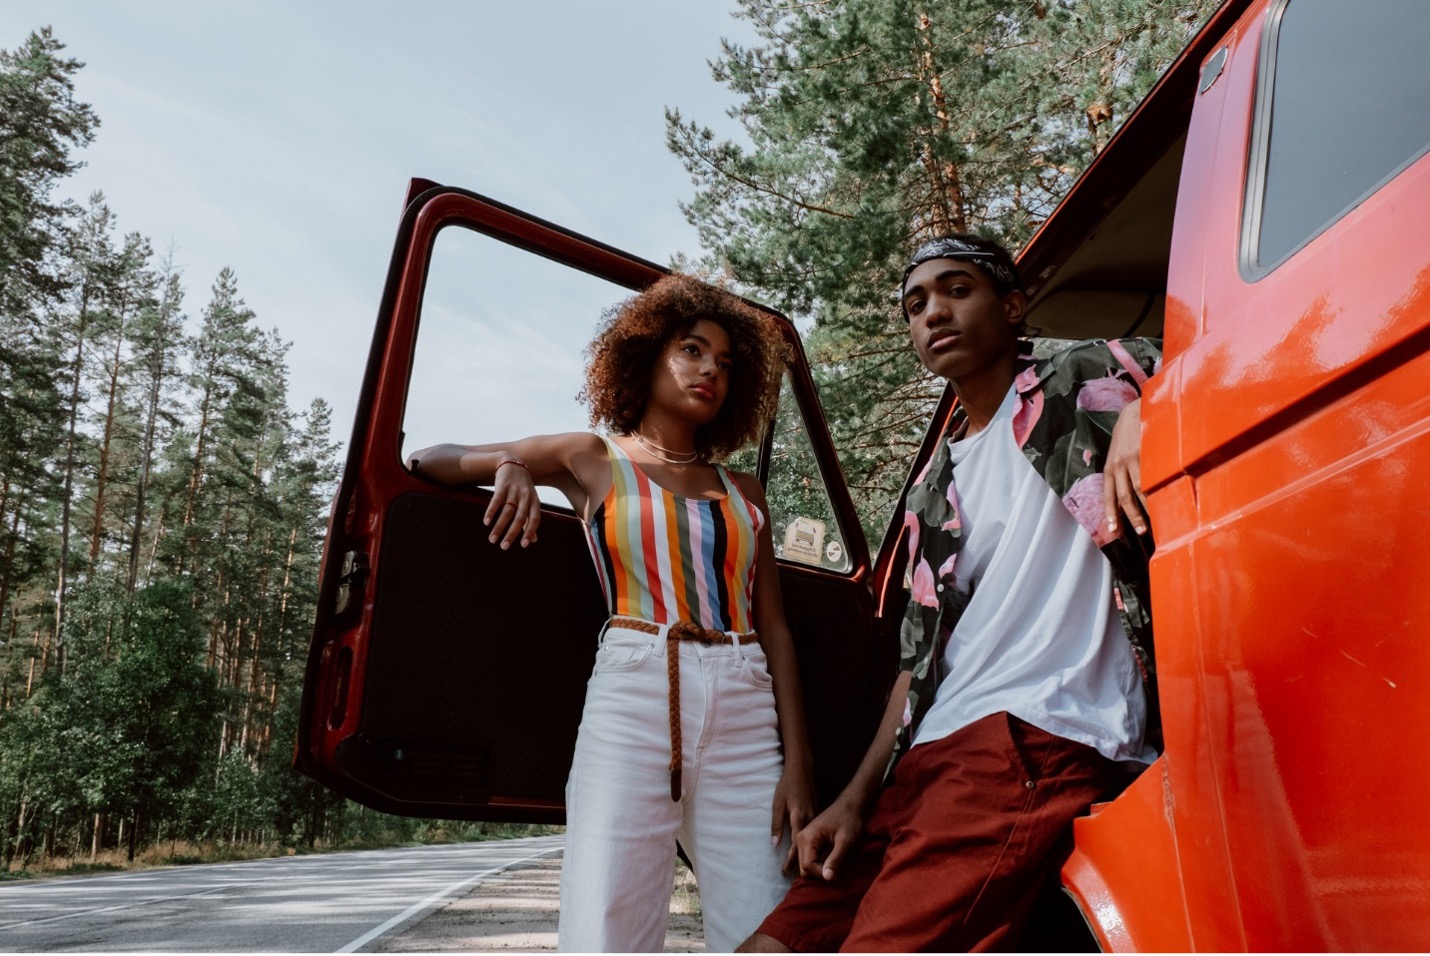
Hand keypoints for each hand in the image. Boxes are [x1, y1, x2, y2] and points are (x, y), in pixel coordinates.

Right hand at [484, 459, 539, 547]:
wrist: (512, 463)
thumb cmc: (522, 487)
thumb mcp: (530, 501)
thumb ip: (530, 520)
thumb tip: (534, 540)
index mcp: (534, 501)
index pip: (535, 519)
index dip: (530, 532)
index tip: (523, 545)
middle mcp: (526, 496)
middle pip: (519, 518)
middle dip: (511, 534)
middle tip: (503, 547)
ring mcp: (514, 490)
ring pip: (507, 512)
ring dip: (499, 527)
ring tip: (492, 539)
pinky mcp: (502, 486)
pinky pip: (496, 501)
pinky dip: (491, 512)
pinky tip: (486, 522)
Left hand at [771, 762, 814, 874]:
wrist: (802, 770)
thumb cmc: (787, 785)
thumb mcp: (778, 804)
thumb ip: (777, 825)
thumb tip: (774, 844)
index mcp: (799, 818)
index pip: (795, 845)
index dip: (790, 860)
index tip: (785, 872)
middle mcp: (809, 821)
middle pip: (806, 846)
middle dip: (799, 862)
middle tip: (792, 876)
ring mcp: (816, 817)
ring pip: (813, 842)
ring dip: (807, 854)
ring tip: (801, 868)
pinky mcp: (818, 814)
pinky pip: (817, 834)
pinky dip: (813, 844)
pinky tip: (811, 851)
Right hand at [795, 794, 863, 881]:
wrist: (849, 805)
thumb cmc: (849, 821)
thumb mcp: (846, 841)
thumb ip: (836, 859)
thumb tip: (827, 878)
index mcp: (807, 838)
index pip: (807, 866)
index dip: (821, 874)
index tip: (836, 872)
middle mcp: (801, 839)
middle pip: (803, 868)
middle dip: (819, 873)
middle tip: (836, 870)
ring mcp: (803, 840)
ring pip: (805, 865)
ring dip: (818, 870)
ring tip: (834, 866)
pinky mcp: (808, 841)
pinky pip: (808, 859)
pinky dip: (818, 865)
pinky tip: (830, 862)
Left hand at [1103, 398, 1148, 537]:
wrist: (1134, 411)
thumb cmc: (1127, 437)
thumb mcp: (1118, 455)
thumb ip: (1121, 474)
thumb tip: (1128, 498)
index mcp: (1109, 469)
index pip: (1108, 496)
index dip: (1111, 513)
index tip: (1114, 530)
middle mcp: (1117, 466)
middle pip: (1124, 497)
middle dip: (1132, 516)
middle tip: (1141, 532)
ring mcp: (1131, 460)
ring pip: (1138, 489)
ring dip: (1146, 507)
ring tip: (1156, 520)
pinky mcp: (1144, 453)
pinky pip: (1150, 475)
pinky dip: (1155, 489)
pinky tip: (1163, 499)